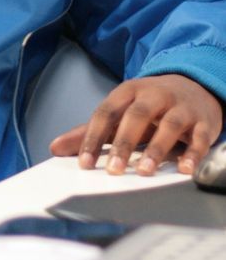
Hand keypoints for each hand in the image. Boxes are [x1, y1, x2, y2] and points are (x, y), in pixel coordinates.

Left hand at [50, 73, 222, 175]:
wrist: (194, 86)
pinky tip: (185, 170)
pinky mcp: (203, 122)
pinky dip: (193, 154)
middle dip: (124, 144)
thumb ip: (89, 131)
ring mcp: (180, 107)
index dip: (94, 137)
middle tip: (114, 170)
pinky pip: (199, 138)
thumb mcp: (120, 112)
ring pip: (169, 125)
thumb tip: (55, 147)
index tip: (84, 163)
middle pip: (137, 116)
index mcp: (129, 91)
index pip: (107, 112)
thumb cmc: (150, 105)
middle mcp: (154, 95)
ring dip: (157, 150)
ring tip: (145, 172)